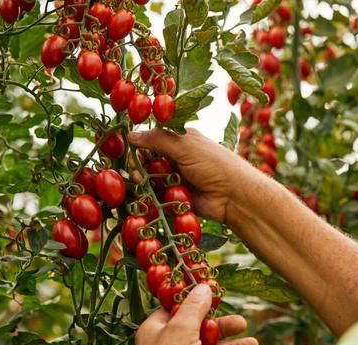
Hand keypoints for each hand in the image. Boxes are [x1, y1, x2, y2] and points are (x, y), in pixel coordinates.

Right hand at [128, 128, 253, 222]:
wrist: (233, 195)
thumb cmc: (213, 164)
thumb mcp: (185, 146)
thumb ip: (157, 140)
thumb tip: (129, 134)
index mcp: (181, 140)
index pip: (153, 139)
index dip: (139, 144)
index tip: (124, 148)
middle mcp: (177, 158)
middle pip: (149, 161)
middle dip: (140, 165)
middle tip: (135, 171)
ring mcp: (177, 178)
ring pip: (152, 179)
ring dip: (145, 181)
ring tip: (142, 183)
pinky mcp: (177, 197)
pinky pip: (158, 196)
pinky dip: (152, 196)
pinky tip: (147, 196)